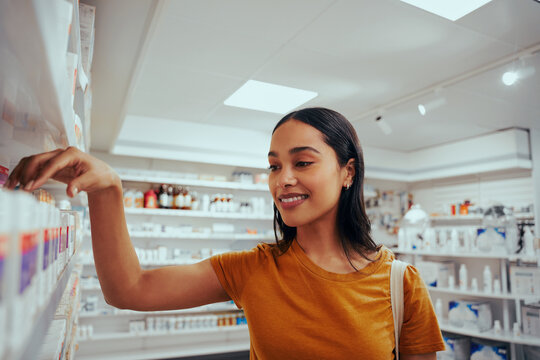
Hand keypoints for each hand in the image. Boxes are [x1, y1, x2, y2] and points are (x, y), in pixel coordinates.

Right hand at [5, 147, 119, 196]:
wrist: (102, 176)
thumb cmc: (100, 175)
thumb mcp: (93, 179)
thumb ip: (80, 184)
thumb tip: (70, 192)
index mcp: (71, 154)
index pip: (52, 163)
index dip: (41, 175)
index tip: (32, 186)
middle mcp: (61, 154)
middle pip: (38, 159)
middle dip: (27, 173)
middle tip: (21, 188)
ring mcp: (55, 159)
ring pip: (32, 162)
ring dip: (21, 172)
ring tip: (12, 186)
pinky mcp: (51, 166)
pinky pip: (35, 168)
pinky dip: (25, 175)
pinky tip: (18, 184)